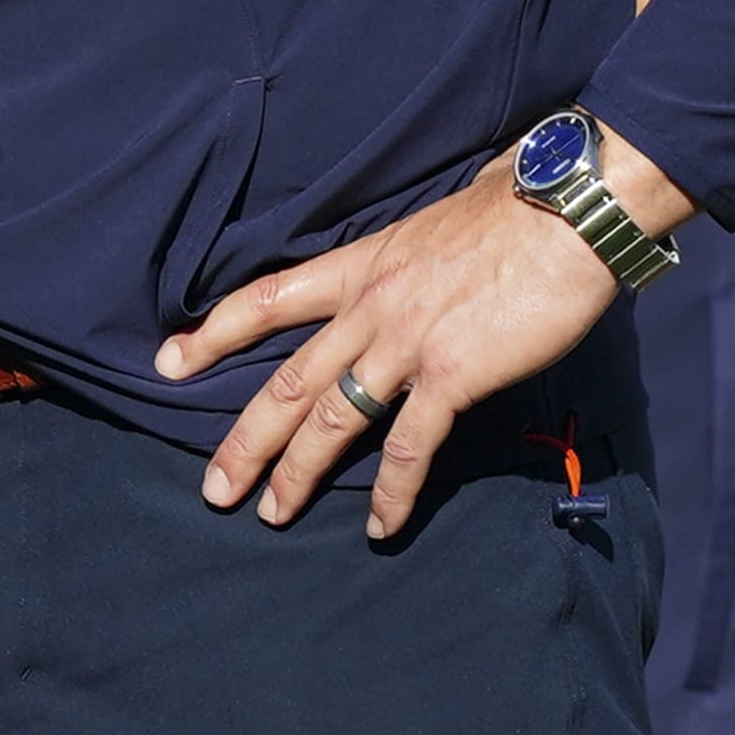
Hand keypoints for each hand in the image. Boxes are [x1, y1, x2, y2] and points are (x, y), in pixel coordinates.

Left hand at [157, 147, 664, 540]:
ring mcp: (407, 342)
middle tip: (213, 488)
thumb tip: (413, 264)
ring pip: (331, 418)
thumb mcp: (434, 224)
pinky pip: (408, 447)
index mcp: (362, 265)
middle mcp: (371, 306)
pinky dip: (390, 493)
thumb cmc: (514, 207)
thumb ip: (410, 256)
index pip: (267, 298)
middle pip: (287, 378)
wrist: (566, 210)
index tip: (168, 361)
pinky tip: (379, 527)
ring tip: (271, 515)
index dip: (214, 333)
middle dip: (245, 438)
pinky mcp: (452, 374)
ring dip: (297, 474)